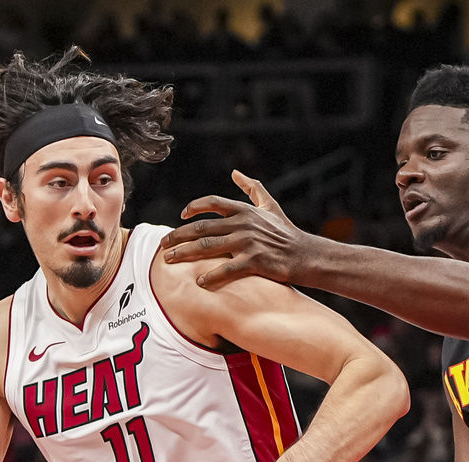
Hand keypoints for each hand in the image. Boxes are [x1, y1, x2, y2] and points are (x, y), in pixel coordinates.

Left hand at [160, 170, 307, 288]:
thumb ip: (252, 188)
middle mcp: (243, 223)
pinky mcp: (254, 261)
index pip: (212, 202)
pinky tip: (198, 282)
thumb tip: (236, 173)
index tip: (181, 217)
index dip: (194, 208)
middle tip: (163, 245)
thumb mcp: (270, 206)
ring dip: (184, 254)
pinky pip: (226, 270)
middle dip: (178, 236)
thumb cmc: (286, 232)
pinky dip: (210, 276)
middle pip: (201, 227)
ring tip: (168, 261)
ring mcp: (248, 242)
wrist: (306, 255)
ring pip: (207, 247)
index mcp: (244, 210)